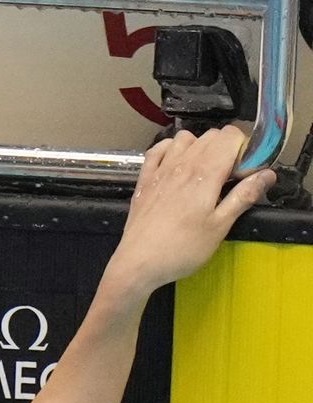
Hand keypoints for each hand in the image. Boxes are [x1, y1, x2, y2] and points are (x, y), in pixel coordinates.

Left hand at [107, 127, 275, 292]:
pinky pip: (158, 149)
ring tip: (204, 171)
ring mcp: (160, 170)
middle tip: (229, 176)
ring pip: (185, 138)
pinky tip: (176, 164)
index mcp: (205, 173)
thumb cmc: (182, 249)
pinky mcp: (144, 180)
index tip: (245, 170)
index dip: (244, 148)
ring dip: (199, 146)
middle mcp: (182, 164)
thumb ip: (243, 196)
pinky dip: (171, 149)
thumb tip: (267, 175)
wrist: (138, 262)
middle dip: (226, 148)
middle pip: (211, 135)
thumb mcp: (220, 226)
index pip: (230, 136)